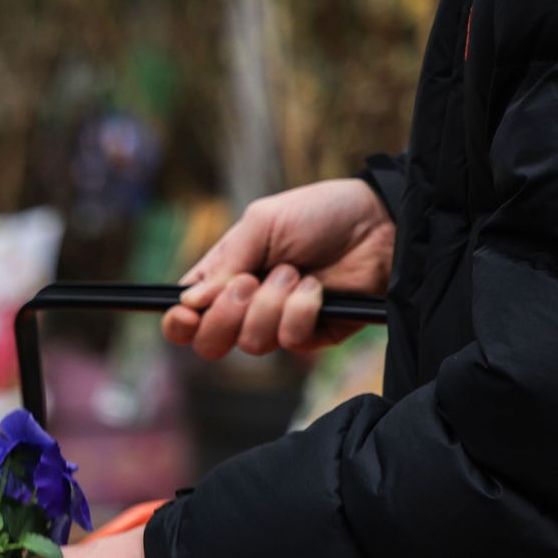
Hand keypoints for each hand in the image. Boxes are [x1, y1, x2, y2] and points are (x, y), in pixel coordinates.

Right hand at [161, 178, 393, 359]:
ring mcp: (277, 324)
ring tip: (296, 273)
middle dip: (225, 316)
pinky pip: (289, 342)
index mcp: (223, 279)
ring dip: (271, 304)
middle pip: (209, 344)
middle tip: (249, 282)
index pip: (185, 318)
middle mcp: (245, 308)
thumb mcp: (263, 222)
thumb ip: (225, 261)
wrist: (379, 222)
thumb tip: (190, 302)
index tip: (187, 313)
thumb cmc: (320, 214)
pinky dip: (301, 311)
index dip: (178, 323)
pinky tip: (316, 289)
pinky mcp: (311, 336)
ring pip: (249, 344)